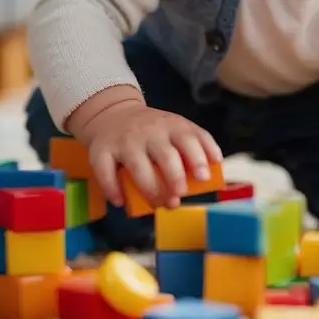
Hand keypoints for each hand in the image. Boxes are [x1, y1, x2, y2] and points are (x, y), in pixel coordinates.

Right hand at [77, 98, 222, 208]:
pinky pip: (105, 172)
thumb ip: (197, 143)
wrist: (113, 114)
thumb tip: (216, 165)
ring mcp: (125, 141)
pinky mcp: (102, 150)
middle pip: (165, 155)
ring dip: (150, 189)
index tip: (203, 177)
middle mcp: (149, 131)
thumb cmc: (154, 130)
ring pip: (137, 166)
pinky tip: (121, 202)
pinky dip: (113, 189)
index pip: (188, 138)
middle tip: (179, 195)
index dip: (197, 158)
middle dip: (175, 178)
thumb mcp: (177, 128)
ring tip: (159, 204)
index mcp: (172, 126)